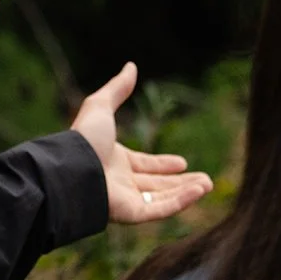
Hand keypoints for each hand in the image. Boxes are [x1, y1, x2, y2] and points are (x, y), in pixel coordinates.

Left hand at [72, 62, 212, 223]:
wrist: (72, 167)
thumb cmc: (83, 139)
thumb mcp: (101, 105)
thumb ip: (117, 88)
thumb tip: (131, 66)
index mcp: (113, 160)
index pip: (143, 165)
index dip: (163, 165)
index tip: (183, 162)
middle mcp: (119, 182)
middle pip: (156, 184)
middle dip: (180, 183)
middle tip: (204, 180)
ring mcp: (125, 199)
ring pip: (162, 199)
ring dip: (187, 193)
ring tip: (208, 185)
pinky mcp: (131, 214)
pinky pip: (161, 210)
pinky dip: (182, 201)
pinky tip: (200, 191)